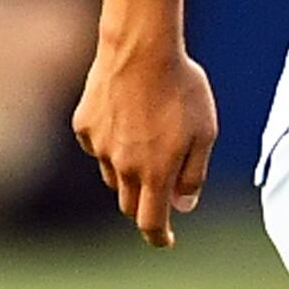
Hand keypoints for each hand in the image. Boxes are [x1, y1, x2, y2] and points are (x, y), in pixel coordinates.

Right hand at [74, 28, 219, 245]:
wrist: (141, 48)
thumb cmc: (181, 88)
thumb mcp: (204, 132)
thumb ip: (192, 174)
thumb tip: (183, 205)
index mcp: (154, 173)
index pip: (150, 222)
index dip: (158, 237)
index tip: (164, 240)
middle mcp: (122, 166)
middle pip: (129, 203)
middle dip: (145, 205)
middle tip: (162, 190)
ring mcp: (99, 146)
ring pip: (113, 175)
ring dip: (129, 173)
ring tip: (149, 138)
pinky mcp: (84, 125)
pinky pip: (97, 146)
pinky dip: (111, 143)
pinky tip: (126, 117)